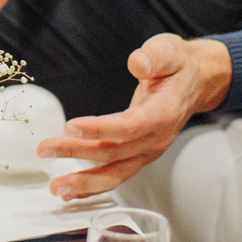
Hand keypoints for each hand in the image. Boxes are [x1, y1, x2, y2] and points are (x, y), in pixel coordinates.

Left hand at [39, 33, 232, 199]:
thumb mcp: (169, 50)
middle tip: (45, 149)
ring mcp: (149, 151)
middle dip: (77, 153)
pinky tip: (71, 192)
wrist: (196, 83)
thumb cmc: (178, 65)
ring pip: (116, 173)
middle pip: (115, 152)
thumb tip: (137, 63)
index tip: (69, 125)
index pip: (129, 126)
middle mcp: (157, 138)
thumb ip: (154, 56)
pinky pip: (117, 175)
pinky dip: (93, 186)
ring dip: (84, 182)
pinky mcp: (140, 156)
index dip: (99, 129)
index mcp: (164, 113)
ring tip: (56, 187)